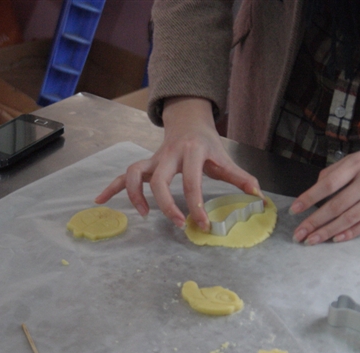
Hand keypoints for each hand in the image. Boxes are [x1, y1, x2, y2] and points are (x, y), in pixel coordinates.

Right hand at [95, 97, 262, 230]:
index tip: (202, 224)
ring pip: (133, 173)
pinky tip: (100, 200)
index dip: (196, 205)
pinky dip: (111, 187)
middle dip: (165, 204)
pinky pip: (123, 174)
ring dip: (133, 195)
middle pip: (159, 179)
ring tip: (143, 215)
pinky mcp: (144, 164)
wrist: (189, 122)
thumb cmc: (208, 144)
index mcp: (192, 152)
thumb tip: (259, 197)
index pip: (192, 182)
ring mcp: (153, 158)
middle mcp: (169, 154)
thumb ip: (241, 178)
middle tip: (178, 224)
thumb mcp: (225, 158)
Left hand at [289, 124, 359, 243]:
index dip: (309, 198)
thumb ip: (337, 170)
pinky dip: (350, 232)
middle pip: (336, 205)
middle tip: (298, 234)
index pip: (328, 184)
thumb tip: (316, 188)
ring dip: (328, 231)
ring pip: (349, 218)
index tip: (294, 209)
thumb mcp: (359, 156)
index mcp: (357, 164)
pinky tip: (336, 238)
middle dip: (314, 221)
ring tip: (312, 240)